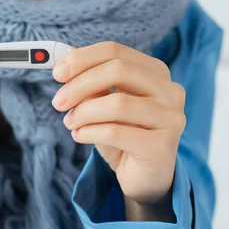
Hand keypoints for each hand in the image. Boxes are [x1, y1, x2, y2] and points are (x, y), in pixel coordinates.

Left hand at [51, 42, 185, 220]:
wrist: (145, 177)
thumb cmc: (124, 135)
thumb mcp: (104, 104)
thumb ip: (91, 84)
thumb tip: (65, 67)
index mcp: (155, 72)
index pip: (115, 51)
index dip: (82, 58)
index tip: (57, 73)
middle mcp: (170, 90)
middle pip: (118, 70)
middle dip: (80, 84)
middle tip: (58, 102)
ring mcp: (170, 117)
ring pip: (117, 103)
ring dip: (84, 112)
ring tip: (70, 123)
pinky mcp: (161, 146)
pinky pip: (116, 132)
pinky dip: (90, 132)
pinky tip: (80, 136)